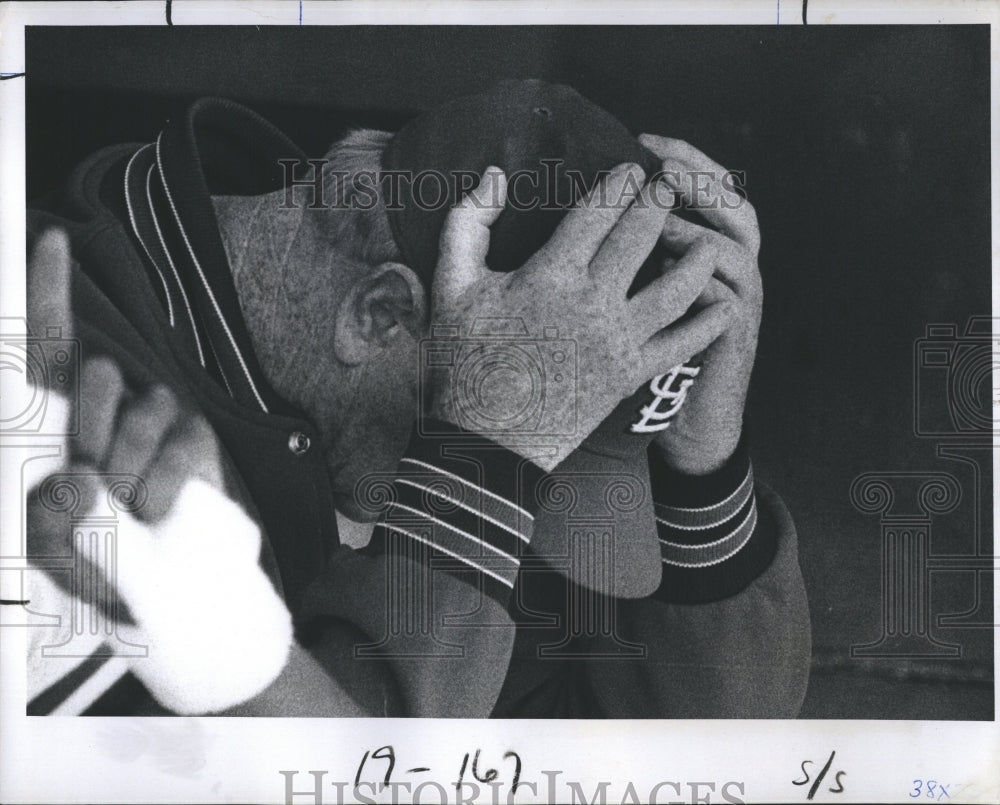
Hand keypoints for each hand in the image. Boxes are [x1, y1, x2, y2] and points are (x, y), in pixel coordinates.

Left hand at [25, 230, 291, 713]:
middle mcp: (107, 412)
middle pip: (94, 374)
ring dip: (127, 472)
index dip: (48, 296)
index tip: (50, 243)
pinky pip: (178, 443)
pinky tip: (158, 512)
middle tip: (92, 486)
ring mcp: (156, 422)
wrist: (175, 600)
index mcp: (57, 428)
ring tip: (129, 513)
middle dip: (88, 432)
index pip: (49, 351)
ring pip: (138, 408)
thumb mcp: (53, 553)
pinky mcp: (195, 440)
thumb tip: (75, 477)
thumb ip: (52, 522)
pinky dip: (161, 487)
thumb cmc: (103, 570)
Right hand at [428, 164, 731, 471]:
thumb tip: (495, 175)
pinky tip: (725, 304)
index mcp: (551, 275)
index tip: (634, 167)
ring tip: (703, 236)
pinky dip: (709, 323)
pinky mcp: (632, 375)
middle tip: (669, 186)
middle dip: (659, 203)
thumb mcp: (452, 286)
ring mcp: (618, 340)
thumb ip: (468, 223)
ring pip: (675, 285)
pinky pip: (683, 343)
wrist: (488, 439)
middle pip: (641, 237)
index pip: (597, 212)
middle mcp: (593, 302)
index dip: (620, 183)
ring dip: (694, 255)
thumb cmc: (464, 362)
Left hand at [638, 135, 762, 474]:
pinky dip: (701, 283)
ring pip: (732, 248)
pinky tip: (668, 273)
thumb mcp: (646, 288)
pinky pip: (726, 300)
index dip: (684, 157)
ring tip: (660, 219)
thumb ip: (636, 246)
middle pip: (734, 205)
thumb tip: (592, 204)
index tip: (643, 138)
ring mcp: (739, 299)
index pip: (710, 186)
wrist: (686, 416)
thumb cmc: (654, 347)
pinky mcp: (732, 336)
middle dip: (699, 179)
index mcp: (713, 246)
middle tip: (662, 164)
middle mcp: (734, 266)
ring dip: (697, 229)